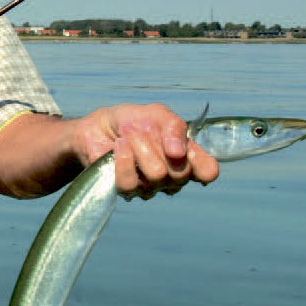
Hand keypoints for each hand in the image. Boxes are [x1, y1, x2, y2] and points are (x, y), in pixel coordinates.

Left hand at [77, 103, 218, 199]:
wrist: (98, 127)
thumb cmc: (131, 121)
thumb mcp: (156, 114)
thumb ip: (174, 127)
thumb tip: (179, 152)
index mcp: (186, 156)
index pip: (207, 171)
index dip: (202, 165)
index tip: (182, 149)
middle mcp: (172, 176)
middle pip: (180, 172)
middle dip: (158, 144)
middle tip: (143, 128)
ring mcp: (151, 187)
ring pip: (157, 176)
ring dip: (140, 148)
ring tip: (128, 135)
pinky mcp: (127, 190)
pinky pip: (131, 183)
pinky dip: (124, 160)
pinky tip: (118, 146)